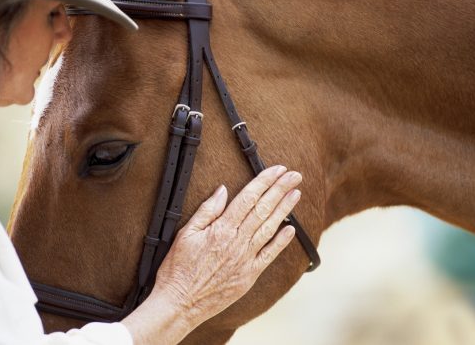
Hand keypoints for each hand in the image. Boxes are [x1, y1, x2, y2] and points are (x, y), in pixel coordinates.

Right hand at [160, 165, 299, 324]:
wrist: (179, 303)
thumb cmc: (178, 269)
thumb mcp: (185, 234)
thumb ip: (207, 211)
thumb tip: (223, 190)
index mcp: (221, 229)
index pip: (248, 198)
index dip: (264, 181)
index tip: (277, 170)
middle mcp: (237, 242)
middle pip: (263, 209)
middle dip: (281, 189)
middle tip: (295, 175)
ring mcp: (245, 259)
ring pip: (270, 228)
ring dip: (285, 209)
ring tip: (296, 193)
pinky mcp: (249, 275)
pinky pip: (269, 255)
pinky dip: (281, 241)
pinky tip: (291, 229)